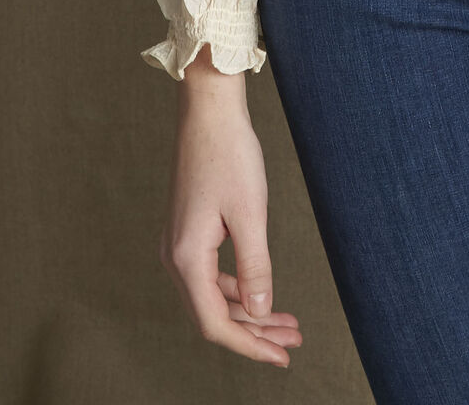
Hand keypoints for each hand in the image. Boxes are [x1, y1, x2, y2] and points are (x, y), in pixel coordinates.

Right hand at [159, 47, 302, 367]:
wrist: (209, 112)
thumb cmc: (231, 155)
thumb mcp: (250, 213)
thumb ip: (254, 266)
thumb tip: (260, 310)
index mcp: (186, 257)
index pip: (216, 323)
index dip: (250, 345)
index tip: (282, 356)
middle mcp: (175, 257)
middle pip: (214, 315)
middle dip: (255, 332)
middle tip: (293, 341)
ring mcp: (179, 245)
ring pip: (213, 296)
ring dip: (249, 311)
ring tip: (288, 321)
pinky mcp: (188, 233)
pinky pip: (211, 276)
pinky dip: (238, 288)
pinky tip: (263, 293)